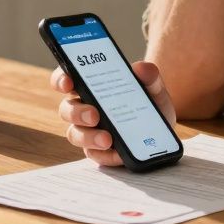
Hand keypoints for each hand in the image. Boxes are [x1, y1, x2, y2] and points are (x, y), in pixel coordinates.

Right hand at [51, 60, 176, 166]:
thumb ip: (149, 75)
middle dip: (77, 112)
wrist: (162, 126)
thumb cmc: (149, 100)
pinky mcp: (97, 151)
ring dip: (88, 137)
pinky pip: (94, 154)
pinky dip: (106, 155)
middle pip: (67, 109)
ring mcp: (88, 130)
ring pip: (75, 134)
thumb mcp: (153, 86)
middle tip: (94, 115)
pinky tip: (119, 153)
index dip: (61, 79)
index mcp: (90, 85)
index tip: (68, 82)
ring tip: (107, 139)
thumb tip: (140, 69)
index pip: (66, 79)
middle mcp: (83, 107)